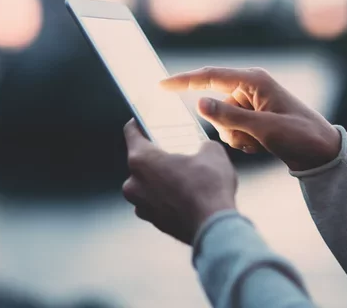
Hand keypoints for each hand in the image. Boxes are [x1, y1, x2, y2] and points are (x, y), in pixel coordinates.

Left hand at [122, 120, 237, 244]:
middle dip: (157, 153)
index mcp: (141, 159)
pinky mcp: (153, 221)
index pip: (131, 132)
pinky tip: (187, 192)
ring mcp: (140, 205)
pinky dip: (167, 195)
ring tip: (184, 172)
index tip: (148, 120)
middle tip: (175, 147)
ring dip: (161, 176)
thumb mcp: (211, 151)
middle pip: (141, 159)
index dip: (141, 122)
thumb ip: (200, 144)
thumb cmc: (209, 186)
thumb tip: (202, 148)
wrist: (215, 226)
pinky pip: (156, 201)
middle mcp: (133, 183)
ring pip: (147, 183)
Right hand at [161, 67, 340, 171]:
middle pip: (215, 104)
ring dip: (235, 135)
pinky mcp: (251, 116)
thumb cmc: (300, 135)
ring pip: (221, 120)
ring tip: (260, 141)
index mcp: (253, 81)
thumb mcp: (264, 128)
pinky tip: (261, 144)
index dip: (183, 81)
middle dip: (226, 125)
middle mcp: (249, 88)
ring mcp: (250, 103)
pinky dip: (241, 139)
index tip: (161, 85)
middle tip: (250, 136)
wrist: (321, 153)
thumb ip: (229, 116)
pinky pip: (230, 128)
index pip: (210, 77)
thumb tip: (198, 103)